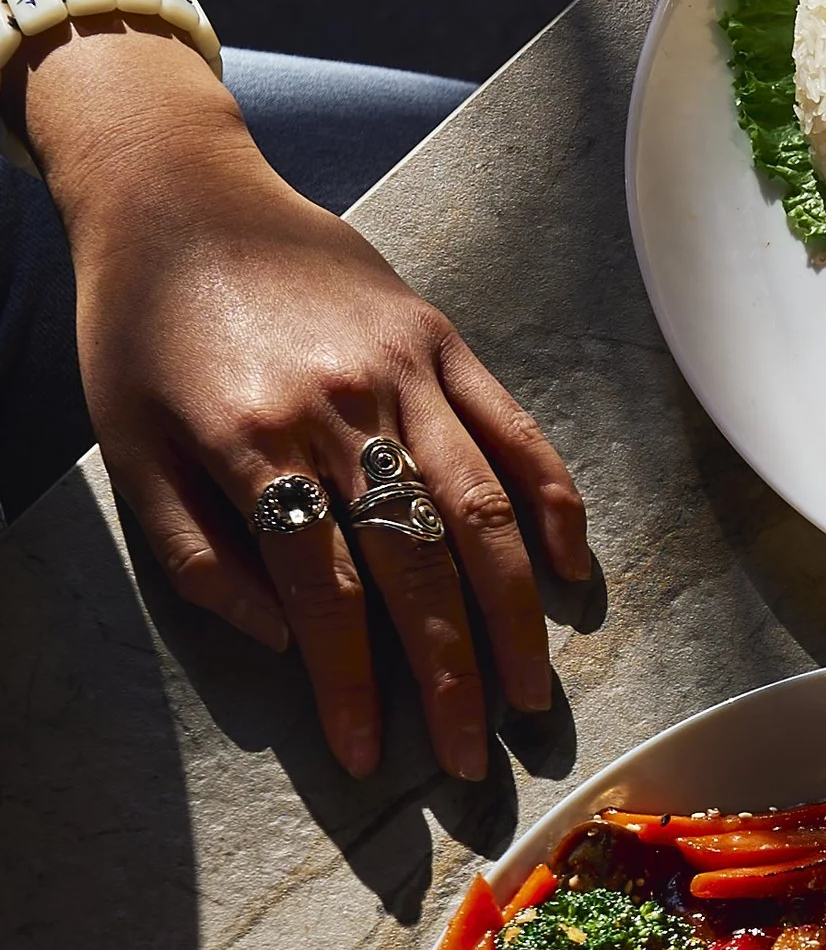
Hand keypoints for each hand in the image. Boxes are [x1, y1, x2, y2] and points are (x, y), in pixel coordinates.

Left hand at [60, 58, 589, 778]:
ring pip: (480, 510)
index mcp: (253, 442)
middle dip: (450, 675)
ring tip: (528, 693)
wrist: (178, 192)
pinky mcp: (440, 338)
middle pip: (417, 566)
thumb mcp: (129, 450)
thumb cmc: (142, 331)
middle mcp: (341, 409)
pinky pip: (515, 430)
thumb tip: (288, 642)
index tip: (372, 757)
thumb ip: (199, 556)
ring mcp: (404, 371)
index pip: (323, 594)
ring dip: (515, 614)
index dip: (352, 686)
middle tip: (470, 757)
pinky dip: (552, 502)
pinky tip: (572, 570)